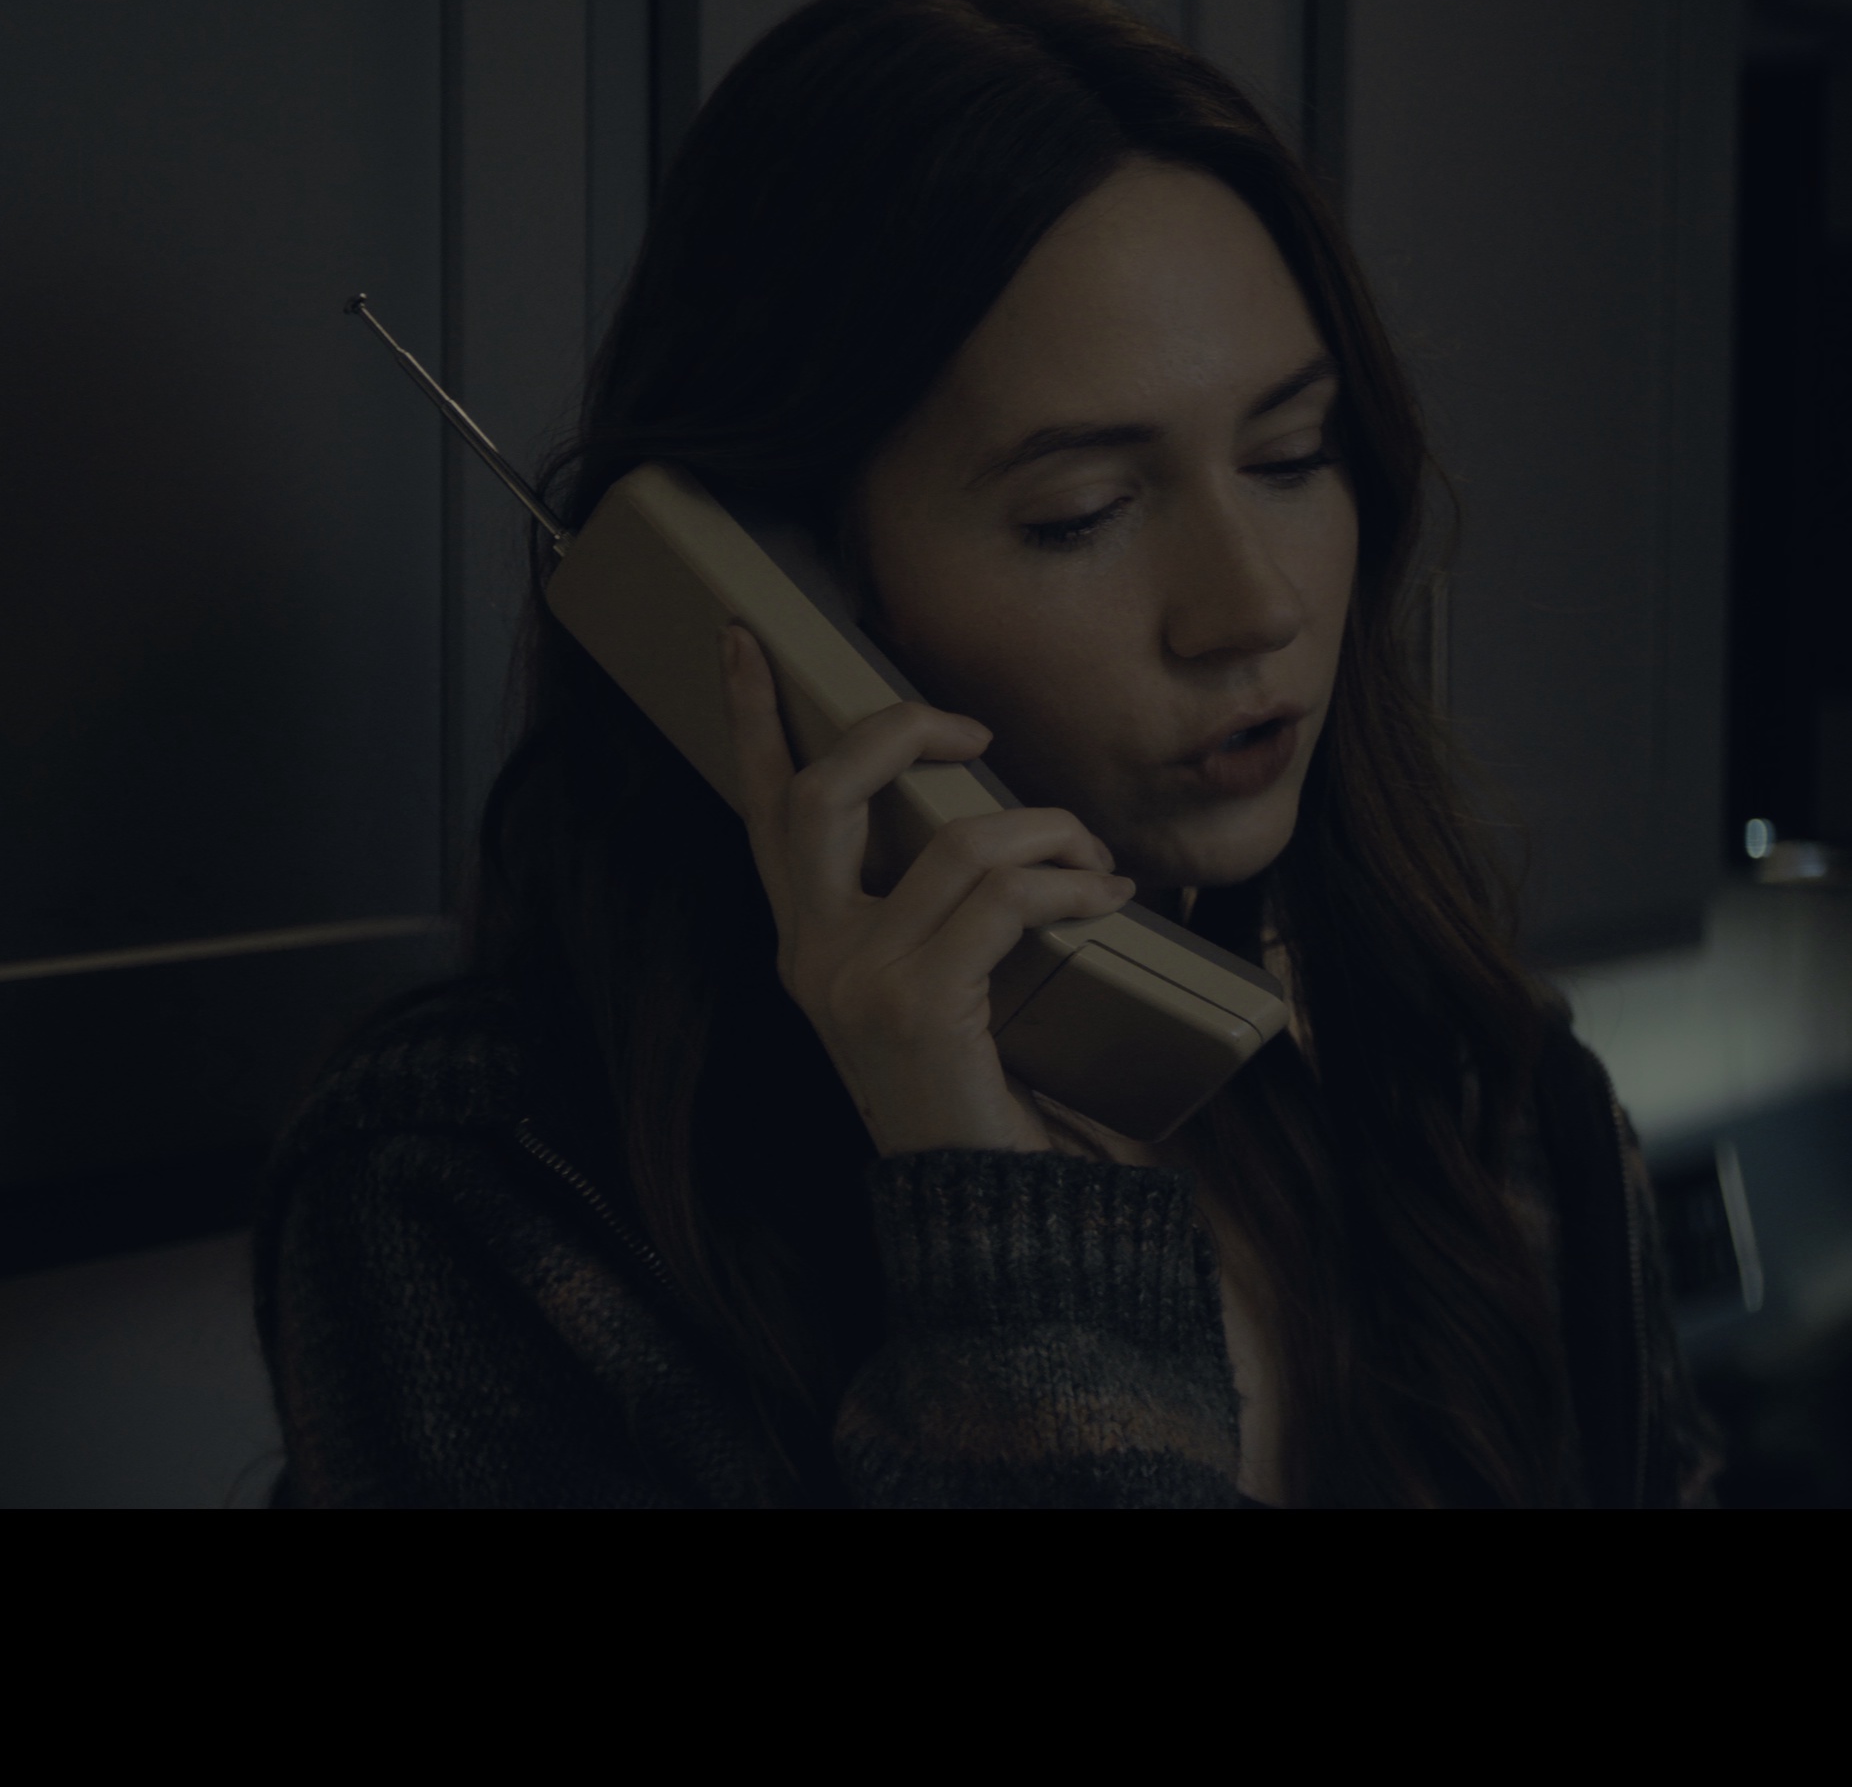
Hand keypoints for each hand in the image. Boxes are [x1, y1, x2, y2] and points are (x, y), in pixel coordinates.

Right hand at [722, 625, 1139, 1155]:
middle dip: (902, 732)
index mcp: (804, 943)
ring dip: (1044, 831)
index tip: (745, 643)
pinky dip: (1070, 883)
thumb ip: (923, 912)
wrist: (983, 1208)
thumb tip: (981, 822)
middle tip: (971, 729)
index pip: (762, 811)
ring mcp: (856, 979)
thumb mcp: (926, 989)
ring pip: (955, 841)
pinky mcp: (917, 1001)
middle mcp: (811, 954)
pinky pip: (1005, 896)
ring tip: (1092, 854)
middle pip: (825, 791)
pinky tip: (1106, 897)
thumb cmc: (971, 1093)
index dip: (750, 720)